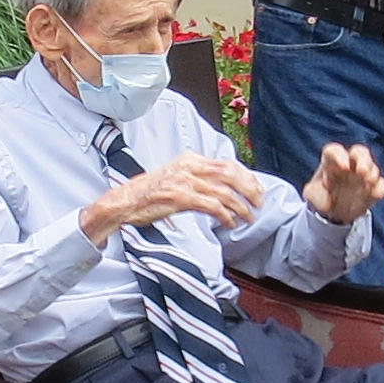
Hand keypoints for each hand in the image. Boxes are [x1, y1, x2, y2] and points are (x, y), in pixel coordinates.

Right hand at [86, 152, 262, 240]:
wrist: (125, 201)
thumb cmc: (150, 193)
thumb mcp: (177, 177)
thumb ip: (199, 178)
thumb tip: (223, 188)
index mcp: (190, 159)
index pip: (227, 164)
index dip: (246, 177)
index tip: (257, 190)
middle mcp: (189, 167)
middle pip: (229, 175)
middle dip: (249, 190)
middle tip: (258, 204)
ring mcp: (184, 181)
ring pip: (223, 191)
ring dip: (240, 206)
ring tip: (247, 217)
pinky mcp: (179, 197)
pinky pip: (210, 206)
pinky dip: (224, 215)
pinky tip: (229, 223)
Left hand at [304, 141, 383, 224]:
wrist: (334, 212)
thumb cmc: (322, 197)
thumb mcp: (312, 195)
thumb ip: (312, 193)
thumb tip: (320, 198)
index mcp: (332, 162)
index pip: (335, 151)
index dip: (339, 155)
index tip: (343, 166)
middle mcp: (350, 164)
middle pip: (359, 152)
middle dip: (363, 159)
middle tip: (362, 171)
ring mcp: (363, 176)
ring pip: (372, 167)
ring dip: (372, 173)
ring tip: (368, 181)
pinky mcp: (373, 188)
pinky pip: (381, 185)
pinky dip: (379, 188)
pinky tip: (374, 193)